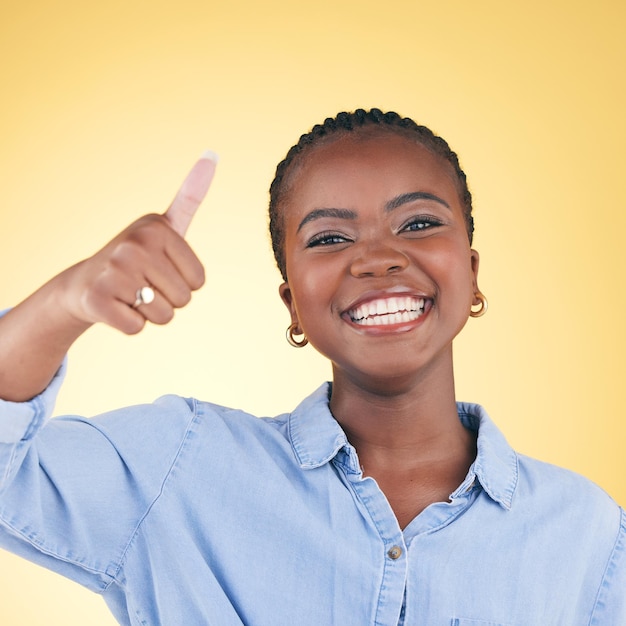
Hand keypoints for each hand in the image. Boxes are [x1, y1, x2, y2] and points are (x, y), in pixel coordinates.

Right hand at [58, 153, 216, 333]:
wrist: (83, 284)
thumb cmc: (136, 258)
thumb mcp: (164, 227)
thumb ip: (190, 198)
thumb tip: (212, 154)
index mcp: (157, 229)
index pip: (199, 281)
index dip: (183, 284)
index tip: (159, 269)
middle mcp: (135, 245)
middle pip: (183, 299)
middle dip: (166, 300)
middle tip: (142, 285)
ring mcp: (114, 271)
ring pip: (163, 316)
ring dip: (149, 314)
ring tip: (129, 294)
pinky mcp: (98, 299)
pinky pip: (137, 328)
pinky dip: (130, 324)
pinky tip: (115, 306)